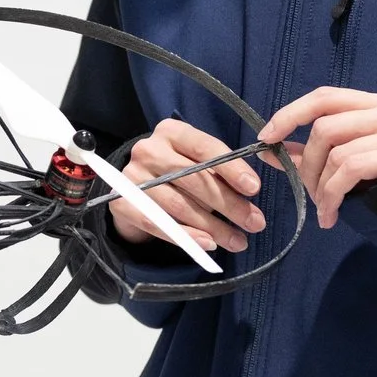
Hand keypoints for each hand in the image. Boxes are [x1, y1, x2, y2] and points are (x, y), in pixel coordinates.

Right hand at [109, 118, 268, 251]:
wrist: (135, 186)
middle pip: (194, 179)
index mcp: (171, 132)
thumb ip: (218, 171)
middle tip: (254, 222)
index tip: (254, 188)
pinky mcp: (121, 204)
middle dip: (229, 204)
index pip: (205, 148)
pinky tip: (208, 244)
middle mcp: (148, 150)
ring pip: (179, 206)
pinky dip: (186, 236)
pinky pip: (158, 224)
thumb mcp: (196, 160)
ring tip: (238, 240)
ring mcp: (131, 178)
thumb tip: (248, 192)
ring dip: (213, 227)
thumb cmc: (177, 170)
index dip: (232, 168)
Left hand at [258, 87, 376, 228]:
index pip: (324, 97)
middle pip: (326, 128)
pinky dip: (332, 196)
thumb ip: (321, 150)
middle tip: (306, 191)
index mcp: (375, 104)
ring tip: (322, 207)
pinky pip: (350, 171)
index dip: (291, 113)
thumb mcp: (365, 151)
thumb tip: (274, 151)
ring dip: (319, 185)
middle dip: (307, 164)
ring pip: (336, 151)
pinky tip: (330, 215)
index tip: (268, 136)